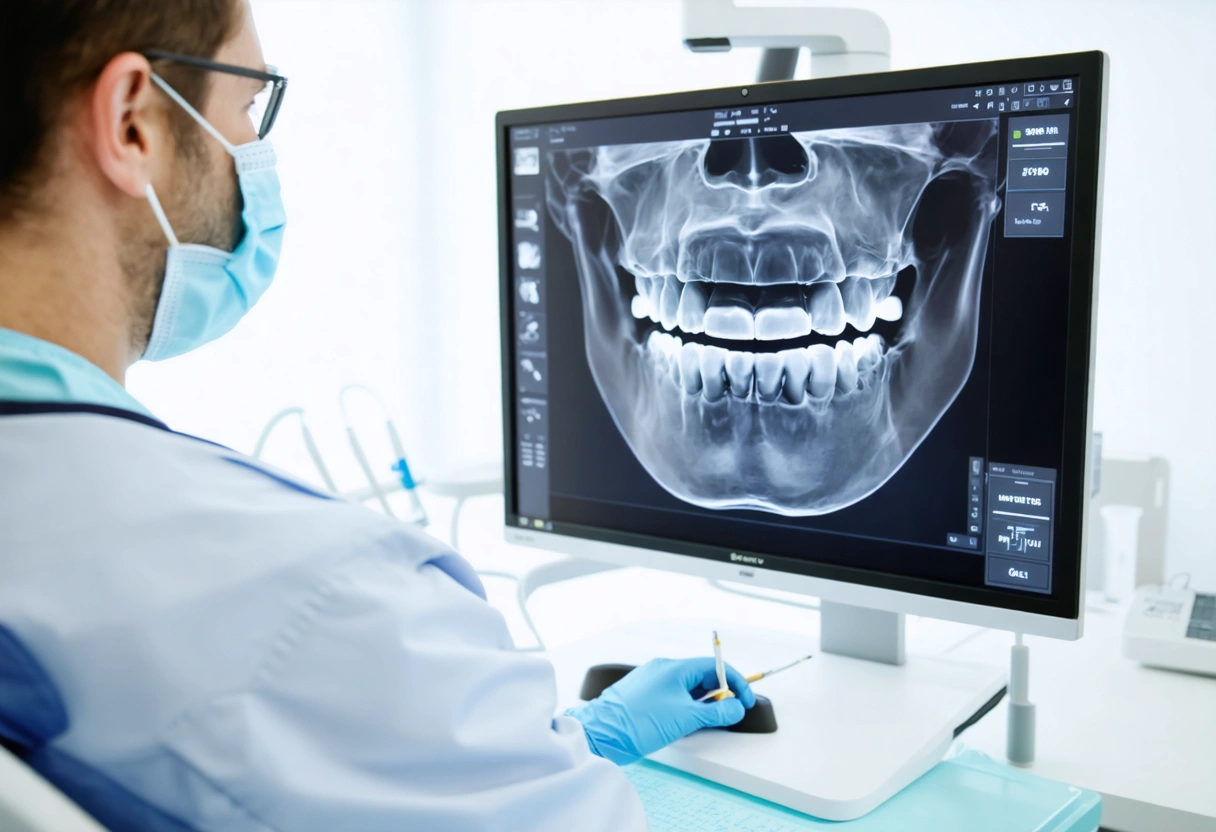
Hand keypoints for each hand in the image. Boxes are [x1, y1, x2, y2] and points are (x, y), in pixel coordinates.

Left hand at [565, 657, 755, 764]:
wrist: (601, 734)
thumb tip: (736, 707)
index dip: (735, 682)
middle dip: (720, 692)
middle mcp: (663, 670)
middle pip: (702, 676)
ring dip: (704, 702)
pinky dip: (687, 706)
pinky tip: (689, 721)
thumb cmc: (637, 722)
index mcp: (674, 668)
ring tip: (711, 719)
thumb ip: (716, 712)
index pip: (714, 667)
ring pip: (688, 688)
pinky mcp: (644, 696)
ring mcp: (652, 682)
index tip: (746, 700)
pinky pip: (674, 696)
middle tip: (731, 711)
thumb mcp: (686, 718)